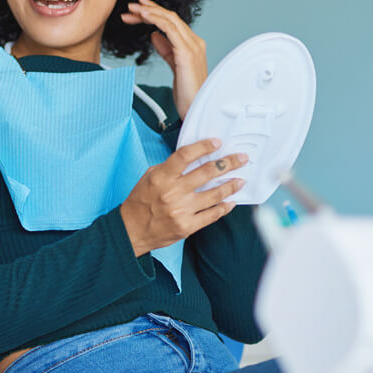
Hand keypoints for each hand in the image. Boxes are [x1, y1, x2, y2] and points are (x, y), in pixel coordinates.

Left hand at [120, 0, 207, 119]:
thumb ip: (166, 50)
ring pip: (170, 19)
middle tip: (131, 5)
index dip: (155, 13)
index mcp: (193, 44)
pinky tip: (144, 16)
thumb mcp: (174, 67)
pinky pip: (170, 29)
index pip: (172, 22)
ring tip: (133, 9)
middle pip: (170, 17)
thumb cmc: (188, 94)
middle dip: (149, 9)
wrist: (196, 109)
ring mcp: (193, 46)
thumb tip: (154, 35)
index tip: (138, 9)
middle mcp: (195, 42)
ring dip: (150, 11)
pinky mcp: (186, 53)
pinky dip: (156, 19)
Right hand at [120, 138, 248, 256]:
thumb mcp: (150, 176)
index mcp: (161, 177)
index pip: (185, 156)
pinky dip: (223, 207)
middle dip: (227, 164)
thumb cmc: (141, 202)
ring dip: (230, 186)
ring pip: (214, 194)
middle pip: (206, 173)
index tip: (217, 143)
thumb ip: (170, 167)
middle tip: (240, 158)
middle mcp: (173, 192)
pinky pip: (211, 215)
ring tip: (240, 180)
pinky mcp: (187, 226)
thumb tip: (193, 157)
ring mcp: (181, 210)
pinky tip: (230, 201)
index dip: (203, 147)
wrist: (132, 230)